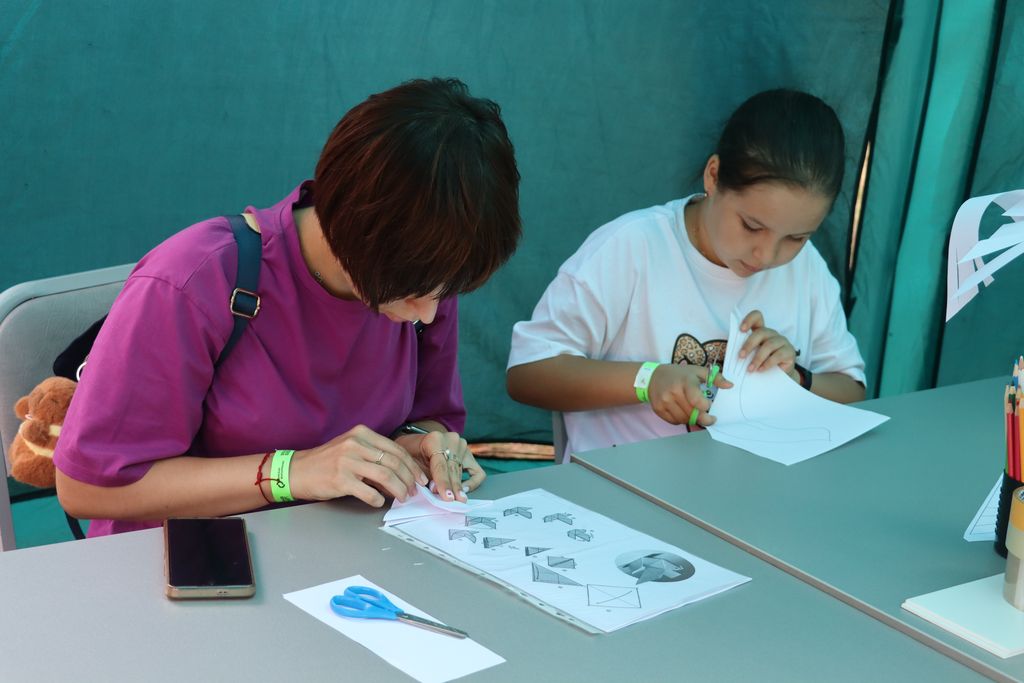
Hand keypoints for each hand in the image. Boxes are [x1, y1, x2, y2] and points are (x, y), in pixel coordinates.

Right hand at [289, 425, 427, 506]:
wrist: (297, 470)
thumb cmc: (326, 461)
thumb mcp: (351, 448)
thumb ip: (374, 455)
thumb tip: (401, 472)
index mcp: (361, 434)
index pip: (396, 449)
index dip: (411, 466)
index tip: (419, 477)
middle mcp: (355, 444)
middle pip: (394, 462)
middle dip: (409, 479)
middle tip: (414, 491)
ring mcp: (347, 461)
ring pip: (386, 476)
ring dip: (399, 489)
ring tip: (402, 497)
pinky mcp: (340, 479)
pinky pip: (368, 492)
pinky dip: (378, 499)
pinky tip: (379, 502)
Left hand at [400, 430, 484, 502]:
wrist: (417, 443)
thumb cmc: (413, 452)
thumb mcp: (412, 462)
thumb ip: (423, 475)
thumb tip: (435, 490)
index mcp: (435, 439)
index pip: (441, 465)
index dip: (443, 483)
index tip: (446, 497)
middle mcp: (451, 440)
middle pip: (454, 469)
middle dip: (451, 487)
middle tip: (448, 500)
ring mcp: (462, 446)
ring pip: (463, 472)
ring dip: (456, 486)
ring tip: (450, 496)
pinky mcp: (469, 454)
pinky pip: (478, 473)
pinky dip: (472, 483)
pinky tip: (463, 489)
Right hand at [646, 363, 732, 426]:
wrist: (652, 377)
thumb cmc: (678, 374)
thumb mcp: (697, 371)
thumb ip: (715, 378)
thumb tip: (730, 385)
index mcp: (685, 381)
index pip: (697, 401)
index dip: (706, 406)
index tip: (709, 405)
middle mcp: (673, 392)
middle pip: (692, 414)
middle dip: (703, 417)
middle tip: (708, 417)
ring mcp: (664, 402)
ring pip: (684, 420)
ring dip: (692, 419)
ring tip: (692, 410)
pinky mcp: (658, 410)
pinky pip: (675, 422)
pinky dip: (681, 419)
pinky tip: (681, 410)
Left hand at [738, 310, 799, 379]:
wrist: (777, 376)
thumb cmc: (760, 363)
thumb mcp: (750, 356)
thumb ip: (743, 351)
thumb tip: (728, 353)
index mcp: (761, 331)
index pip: (757, 317)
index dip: (749, 320)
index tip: (741, 330)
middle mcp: (772, 334)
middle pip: (761, 332)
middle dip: (749, 344)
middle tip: (741, 356)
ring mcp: (782, 341)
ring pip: (769, 345)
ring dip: (757, 358)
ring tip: (750, 369)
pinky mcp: (790, 351)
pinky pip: (778, 355)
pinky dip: (767, 363)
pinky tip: (761, 369)